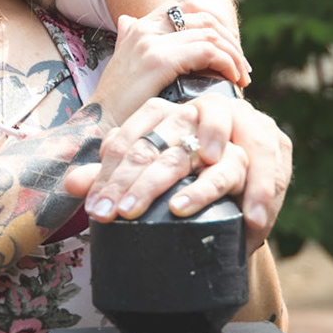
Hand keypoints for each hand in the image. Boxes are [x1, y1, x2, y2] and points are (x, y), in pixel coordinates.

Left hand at [67, 87, 291, 246]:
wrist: (239, 154)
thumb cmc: (184, 164)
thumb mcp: (149, 169)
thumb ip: (113, 175)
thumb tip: (70, 185)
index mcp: (157, 114)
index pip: (127, 142)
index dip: (109, 177)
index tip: (97, 211)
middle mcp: (189, 114)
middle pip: (160, 149)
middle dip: (141, 185)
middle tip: (123, 215)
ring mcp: (226, 128)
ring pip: (211, 155)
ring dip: (196, 188)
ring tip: (176, 209)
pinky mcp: (261, 146)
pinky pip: (256, 169)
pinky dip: (254, 195)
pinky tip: (246, 219)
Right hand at [90, 0, 247, 126]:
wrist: (98, 126)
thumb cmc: (118, 104)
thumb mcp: (123, 63)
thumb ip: (129, 40)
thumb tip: (128, 19)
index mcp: (139, 26)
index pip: (186, 4)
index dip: (215, 21)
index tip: (229, 46)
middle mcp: (144, 27)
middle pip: (204, 17)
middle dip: (230, 40)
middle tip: (242, 67)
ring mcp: (150, 42)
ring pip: (210, 34)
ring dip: (233, 55)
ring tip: (241, 77)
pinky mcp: (159, 60)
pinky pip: (207, 51)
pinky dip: (226, 63)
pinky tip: (232, 80)